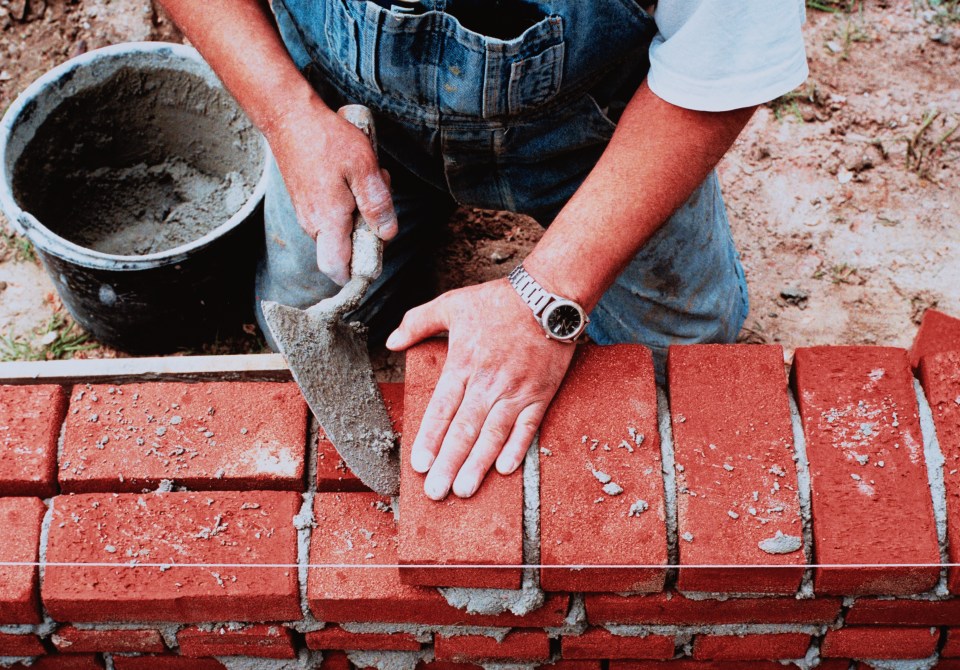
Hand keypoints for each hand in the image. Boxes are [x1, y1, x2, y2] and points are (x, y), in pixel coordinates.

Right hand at [266, 98, 396, 284]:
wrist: (289, 117)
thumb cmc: (326, 138)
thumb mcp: (363, 167)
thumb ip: (377, 203)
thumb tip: (387, 233)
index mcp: (328, 221)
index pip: (338, 270)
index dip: (358, 273)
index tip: (375, 254)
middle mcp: (313, 224)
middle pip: (346, 250)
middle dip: (368, 231)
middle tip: (377, 196)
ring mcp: (308, 214)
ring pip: (341, 230)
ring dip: (360, 213)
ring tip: (366, 179)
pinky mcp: (306, 202)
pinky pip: (333, 215)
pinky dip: (349, 202)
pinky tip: (353, 176)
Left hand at [385, 279, 575, 499]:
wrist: (549, 296)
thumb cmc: (498, 300)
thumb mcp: (452, 303)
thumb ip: (419, 322)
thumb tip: (392, 341)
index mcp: (463, 363)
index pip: (442, 409)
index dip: (430, 439)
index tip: (419, 465)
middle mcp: (488, 382)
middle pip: (464, 430)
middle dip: (449, 464)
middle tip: (436, 492)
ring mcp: (516, 391)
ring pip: (493, 434)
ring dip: (477, 465)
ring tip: (464, 490)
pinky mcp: (541, 394)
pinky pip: (527, 426)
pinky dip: (516, 448)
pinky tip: (504, 469)